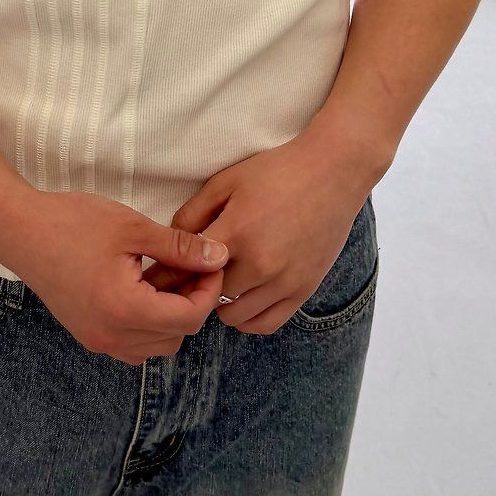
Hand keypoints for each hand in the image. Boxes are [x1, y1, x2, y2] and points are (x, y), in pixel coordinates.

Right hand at [0, 190, 230, 364]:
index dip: (209, 290)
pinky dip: (148, 323)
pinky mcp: (88, 334)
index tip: (211, 261)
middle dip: (192, 302)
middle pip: (177, 336)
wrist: (20, 230)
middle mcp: (112, 336)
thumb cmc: (74, 223)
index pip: (190, 318)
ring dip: (171, 316)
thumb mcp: (134, 228)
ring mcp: (97, 340)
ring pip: (156, 345)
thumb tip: (219, 256)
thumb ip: (180, 247)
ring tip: (164, 274)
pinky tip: (142, 288)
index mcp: (126, 311)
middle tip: (189, 265)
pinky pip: (133, 344)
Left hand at [142, 131, 388, 334]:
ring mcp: (284, 281)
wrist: (332, 172)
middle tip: (191, 278)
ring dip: (221, 304)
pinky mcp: (303, 291)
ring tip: (219, 285)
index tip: (163, 274)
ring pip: (235, 316)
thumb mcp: (226, 181)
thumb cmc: (276, 171)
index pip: (189, 270)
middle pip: (210, 297)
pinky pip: (266, 324)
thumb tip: (170, 241)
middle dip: (196, 288)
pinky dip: (248, 318)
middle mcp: (260, 264)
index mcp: (236, 233)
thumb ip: (193, 212)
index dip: (172, 273)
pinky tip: (242, 299)